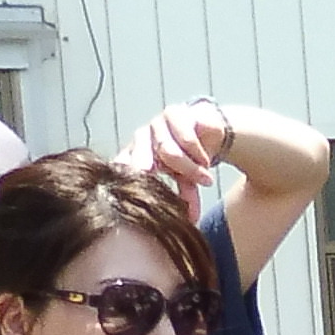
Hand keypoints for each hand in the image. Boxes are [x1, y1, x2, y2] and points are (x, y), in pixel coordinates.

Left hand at [118, 99, 232, 204]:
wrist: (211, 130)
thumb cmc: (191, 156)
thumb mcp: (187, 180)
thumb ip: (186, 197)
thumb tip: (191, 220)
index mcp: (137, 154)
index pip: (123, 165)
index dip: (124, 177)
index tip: (128, 192)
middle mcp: (143, 138)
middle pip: (139, 156)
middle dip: (144, 170)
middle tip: (151, 183)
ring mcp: (158, 124)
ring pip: (168, 150)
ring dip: (190, 168)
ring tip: (205, 180)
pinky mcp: (176, 114)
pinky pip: (185, 137)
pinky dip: (198, 153)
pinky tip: (206, 162)